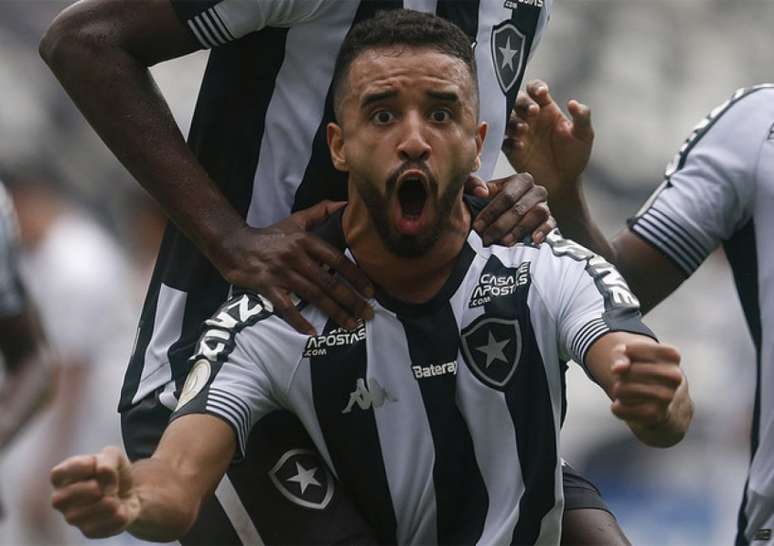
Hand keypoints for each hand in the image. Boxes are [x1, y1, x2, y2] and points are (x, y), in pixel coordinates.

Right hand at [51, 447, 140, 538]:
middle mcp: (63, 499)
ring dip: (107, 502)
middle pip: (59, 499)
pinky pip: (101, 527)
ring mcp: (73, 518)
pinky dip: (118, 514)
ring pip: (81, 515)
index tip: (94, 463)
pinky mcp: (89, 531)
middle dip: (87, 490)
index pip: (57, 475)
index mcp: (64, 478)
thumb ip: (107, 460)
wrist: (131, 492)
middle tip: (102, 486)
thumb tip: (102, 481)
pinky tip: (120, 508)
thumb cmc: (113, 472)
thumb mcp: (114, 455)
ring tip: (115, 496)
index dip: (77, 468)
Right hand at [211, 200, 373, 334]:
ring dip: (334, 312)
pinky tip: (312, 333)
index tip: (371, 290)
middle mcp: (296, 257)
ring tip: (351, 324)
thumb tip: (345, 204)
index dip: (355, 275)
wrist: (234, 245)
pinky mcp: (267, 287)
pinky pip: (286, 307)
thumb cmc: (269, 235)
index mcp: (305, 241)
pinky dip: (298, 321)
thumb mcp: (294, 220)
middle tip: (368, 314)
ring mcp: (281, 273)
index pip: (337, 259)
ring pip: (313, 296)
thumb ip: (320, 212)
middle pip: (329, 282)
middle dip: (351, 300)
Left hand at [467, 173, 554, 245]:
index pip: (507, 196)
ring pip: (537, 214)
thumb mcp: (477, 193)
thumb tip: (482, 192)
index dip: (491, 212)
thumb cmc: (487, 204)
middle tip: (487, 238)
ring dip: (519, 230)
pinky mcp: (550, 221)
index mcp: (520, 180)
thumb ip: (472, 185)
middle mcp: (535, 191)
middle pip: (520, 208)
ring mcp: (545, 205)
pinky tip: (533, 240)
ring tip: (504, 242)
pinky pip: (550, 224)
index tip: (477, 226)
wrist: (499, 219)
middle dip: (501, 225)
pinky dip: (543, 231)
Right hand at [502, 80, 593, 199]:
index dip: (536, 87)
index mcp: (547, 109)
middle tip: (533, 111)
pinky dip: (509, 141)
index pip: (535, 90)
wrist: (564, 183)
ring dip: (513, 121)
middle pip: (517, 100)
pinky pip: (504, 141)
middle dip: (523, 102)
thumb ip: (582, 117)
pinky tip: (520, 146)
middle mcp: (530, 118)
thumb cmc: (575, 157)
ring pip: (507, 119)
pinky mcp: (512, 150)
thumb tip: (573, 103)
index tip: (542, 93)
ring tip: (524, 130)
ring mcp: (520, 134)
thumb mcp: (584, 136)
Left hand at [608, 341, 683, 431]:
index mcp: (671, 355)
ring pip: (635, 391)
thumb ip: (619, 356)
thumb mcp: (625, 355)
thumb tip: (618, 368)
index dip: (627, 351)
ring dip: (620, 390)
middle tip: (620, 377)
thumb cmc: (636, 368)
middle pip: (637, 370)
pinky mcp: (659, 414)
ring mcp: (669, 396)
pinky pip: (634, 412)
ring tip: (618, 390)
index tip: (626, 355)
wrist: (652, 398)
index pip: (640, 348)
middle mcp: (675, 376)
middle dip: (623, 373)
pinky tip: (617, 405)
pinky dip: (621, 409)